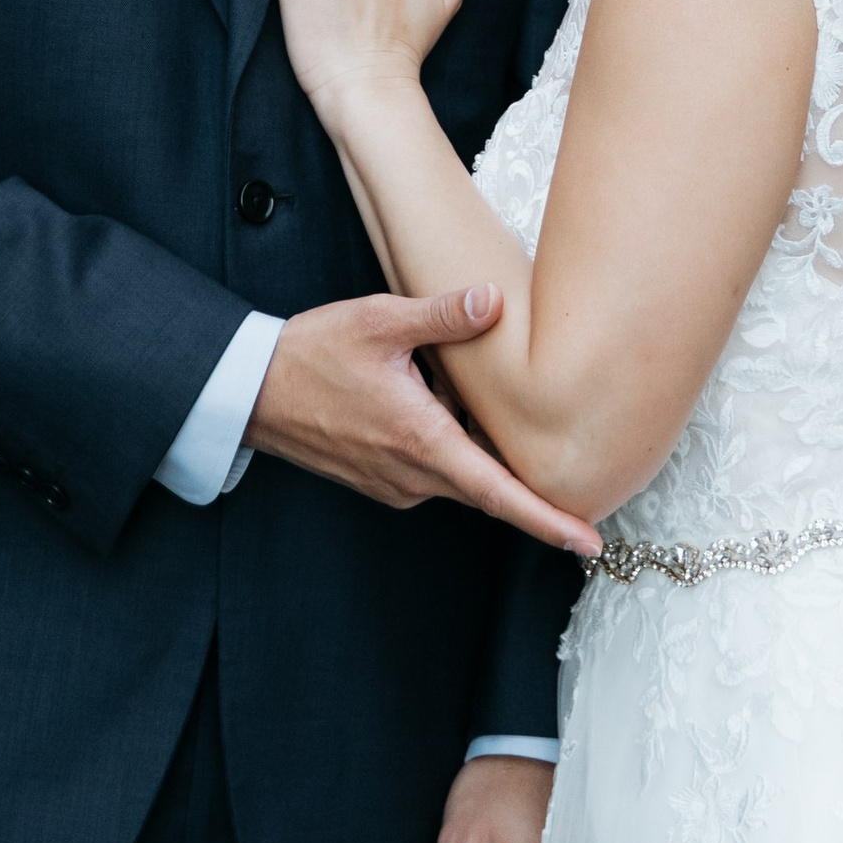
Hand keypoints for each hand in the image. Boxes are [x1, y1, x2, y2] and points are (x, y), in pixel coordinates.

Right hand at [243, 287, 598, 557]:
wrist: (253, 391)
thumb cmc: (313, 355)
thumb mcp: (380, 321)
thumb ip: (442, 315)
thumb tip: (494, 300)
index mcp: (420, 441)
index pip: (499, 493)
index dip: (548, 520)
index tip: (588, 542)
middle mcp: (413, 475)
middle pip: (491, 489)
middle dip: (532, 485)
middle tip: (579, 470)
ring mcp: (397, 483)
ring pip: (463, 476)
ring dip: (481, 450)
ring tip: (486, 405)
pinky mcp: (384, 479)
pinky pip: (437, 471)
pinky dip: (454, 447)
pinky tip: (445, 404)